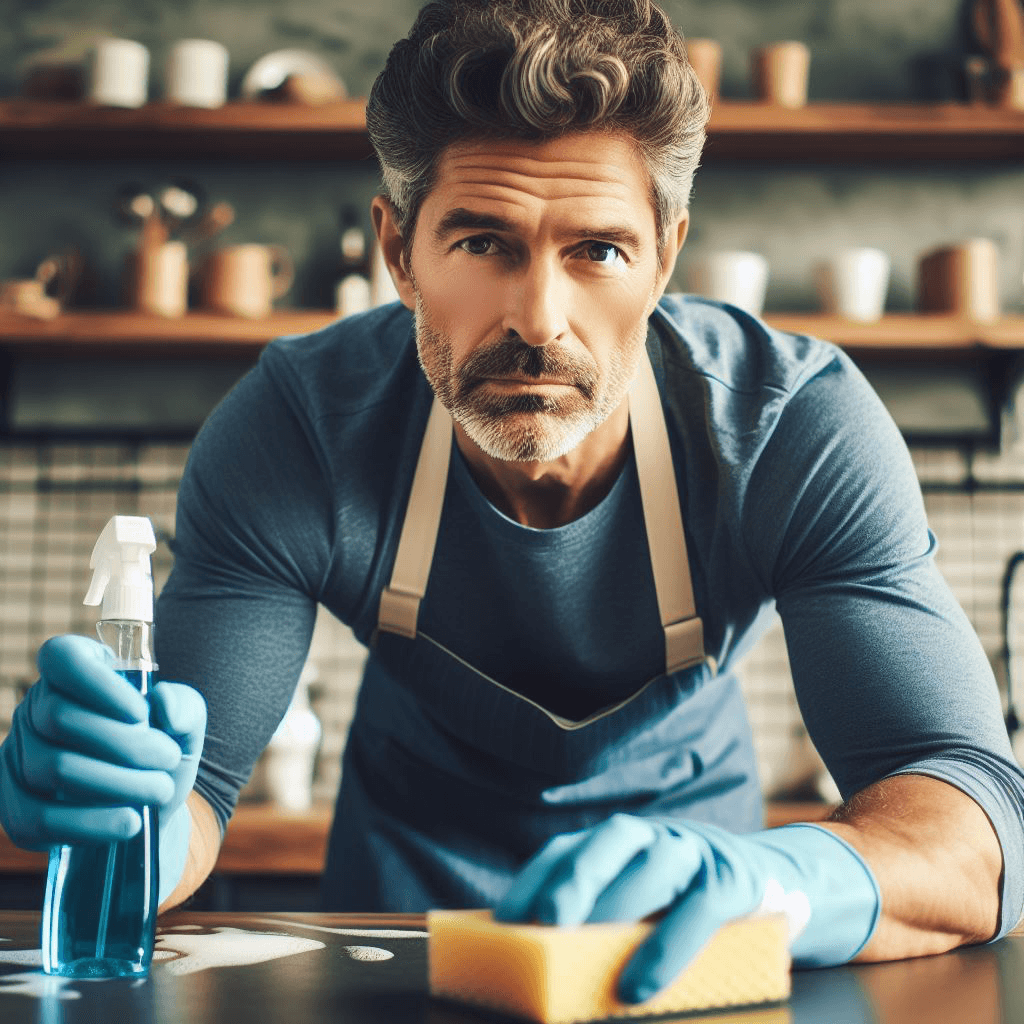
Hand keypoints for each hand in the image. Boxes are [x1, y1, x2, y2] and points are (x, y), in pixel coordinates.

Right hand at [0, 635, 205, 898]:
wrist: (151, 810)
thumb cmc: (162, 753)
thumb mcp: (186, 726)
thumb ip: (185, 704)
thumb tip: (162, 705)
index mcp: (79, 674)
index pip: (63, 657)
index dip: (97, 683)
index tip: (141, 713)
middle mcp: (38, 708)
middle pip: (60, 717)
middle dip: (125, 744)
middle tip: (167, 758)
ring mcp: (19, 756)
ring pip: (53, 767)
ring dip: (117, 784)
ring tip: (159, 790)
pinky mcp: (15, 806)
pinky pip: (36, 818)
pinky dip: (89, 823)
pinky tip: (129, 822)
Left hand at [494, 813, 878, 1003]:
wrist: (785, 885)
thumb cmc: (693, 907)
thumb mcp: (649, 904)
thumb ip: (607, 919)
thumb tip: (543, 962)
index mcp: (626, 841)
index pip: (570, 846)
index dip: (535, 877)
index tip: (504, 920)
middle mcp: (658, 835)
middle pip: (610, 839)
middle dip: (573, 876)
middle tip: (544, 921)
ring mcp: (699, 851)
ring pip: (656, 864)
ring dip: (617, 904)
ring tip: (582, 951)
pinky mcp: (736, 880)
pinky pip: (700, 907)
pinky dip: (667, 946)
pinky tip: (639, 985)